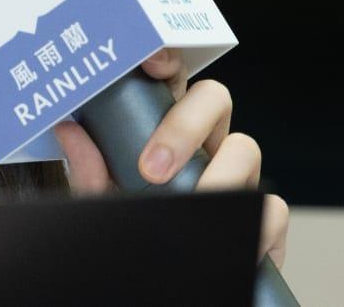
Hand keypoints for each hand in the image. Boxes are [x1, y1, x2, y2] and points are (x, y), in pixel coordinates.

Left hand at [51, 48, 289, 267]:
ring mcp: (238, 176)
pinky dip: (256, 224)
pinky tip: (234, 241)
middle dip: (185, 125)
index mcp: (166, 127)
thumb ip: (90, 172)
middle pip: (215, 97)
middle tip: (152, 170)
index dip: (168, 59)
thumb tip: (68, 130)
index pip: (173, 78)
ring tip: (195, 206)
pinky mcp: (263, 217)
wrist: (162, 285)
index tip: (151, 63)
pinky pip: (275, 207)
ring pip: (248, 147)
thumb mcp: (105, 203)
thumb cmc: (136, 232)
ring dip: (219, 176)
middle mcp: (207, 143)